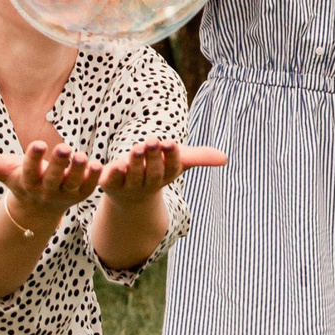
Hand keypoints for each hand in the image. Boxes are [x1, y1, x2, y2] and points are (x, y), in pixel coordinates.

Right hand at [0, 140, 100, 233]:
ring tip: (82, 156)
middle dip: (58, 163)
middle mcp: (46, 190)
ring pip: (72, 184)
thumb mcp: (6, 171)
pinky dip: (94, 178)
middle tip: (64, 147)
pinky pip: (89, 187)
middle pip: (52, 178)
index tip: (38, 144)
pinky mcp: (80, 194)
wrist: (38, 206)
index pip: (29, 171)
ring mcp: (64, 194)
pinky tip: (98, 165)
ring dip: (78, 171)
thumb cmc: (21, 179)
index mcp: (28, 182)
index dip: (33, 158)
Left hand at [94, 139, 227, 204]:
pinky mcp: (109, 184)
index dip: (170, 156)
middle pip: (152, 174)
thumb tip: (226, 159)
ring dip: (133, 164)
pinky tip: (108, 165)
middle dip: (153, 158)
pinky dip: (108, 174)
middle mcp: (147, 184)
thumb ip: (199, 157)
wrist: (130, 193)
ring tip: (136, 147)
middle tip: (153, 141)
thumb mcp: (179, 160)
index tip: (170, 142)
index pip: (171, 168)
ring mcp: (127, 185)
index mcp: (166, 176)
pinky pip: (108, 181)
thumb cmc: (159, 169)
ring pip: (131, 177)